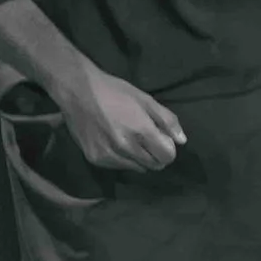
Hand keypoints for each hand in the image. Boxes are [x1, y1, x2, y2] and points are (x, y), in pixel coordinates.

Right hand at [56, 65, 186, 170]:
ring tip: (130, 139)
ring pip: (137, 168)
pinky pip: (119, 167)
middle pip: (153, 165)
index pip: (167, 157)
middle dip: (156, 155)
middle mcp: (126, 147)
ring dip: (139, 158)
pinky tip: (116, 142)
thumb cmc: (115, 92)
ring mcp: (109, 155)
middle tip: (147, 140)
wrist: (78, 92)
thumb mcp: (146, 99)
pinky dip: (123, 159)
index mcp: (141, 131)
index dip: (168, 149)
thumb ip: (167, 120)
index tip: (162, 140)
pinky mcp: (95, 159)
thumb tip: (181, 141)